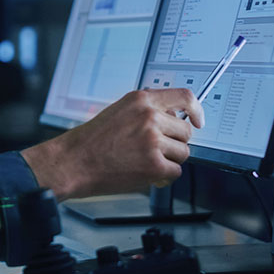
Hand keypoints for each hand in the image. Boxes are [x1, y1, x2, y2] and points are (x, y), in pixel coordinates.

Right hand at [20, 89, 203, 200]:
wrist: (74, 162)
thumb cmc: (92, 140)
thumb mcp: (119, 111)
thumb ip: (146, 110)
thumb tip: (172, 118)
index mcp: (141, 100)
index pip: (185, 97)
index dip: (197, 110)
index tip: (198, 120)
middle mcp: (149, 117)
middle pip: (186, 131)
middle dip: (174, 143)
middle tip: (155, 149)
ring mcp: (153, 141)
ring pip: (183, 153)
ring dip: (168, 160)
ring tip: (144, 160)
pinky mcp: (154, 165)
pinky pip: (175, 172)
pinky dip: (163, 176)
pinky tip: (144, 173)